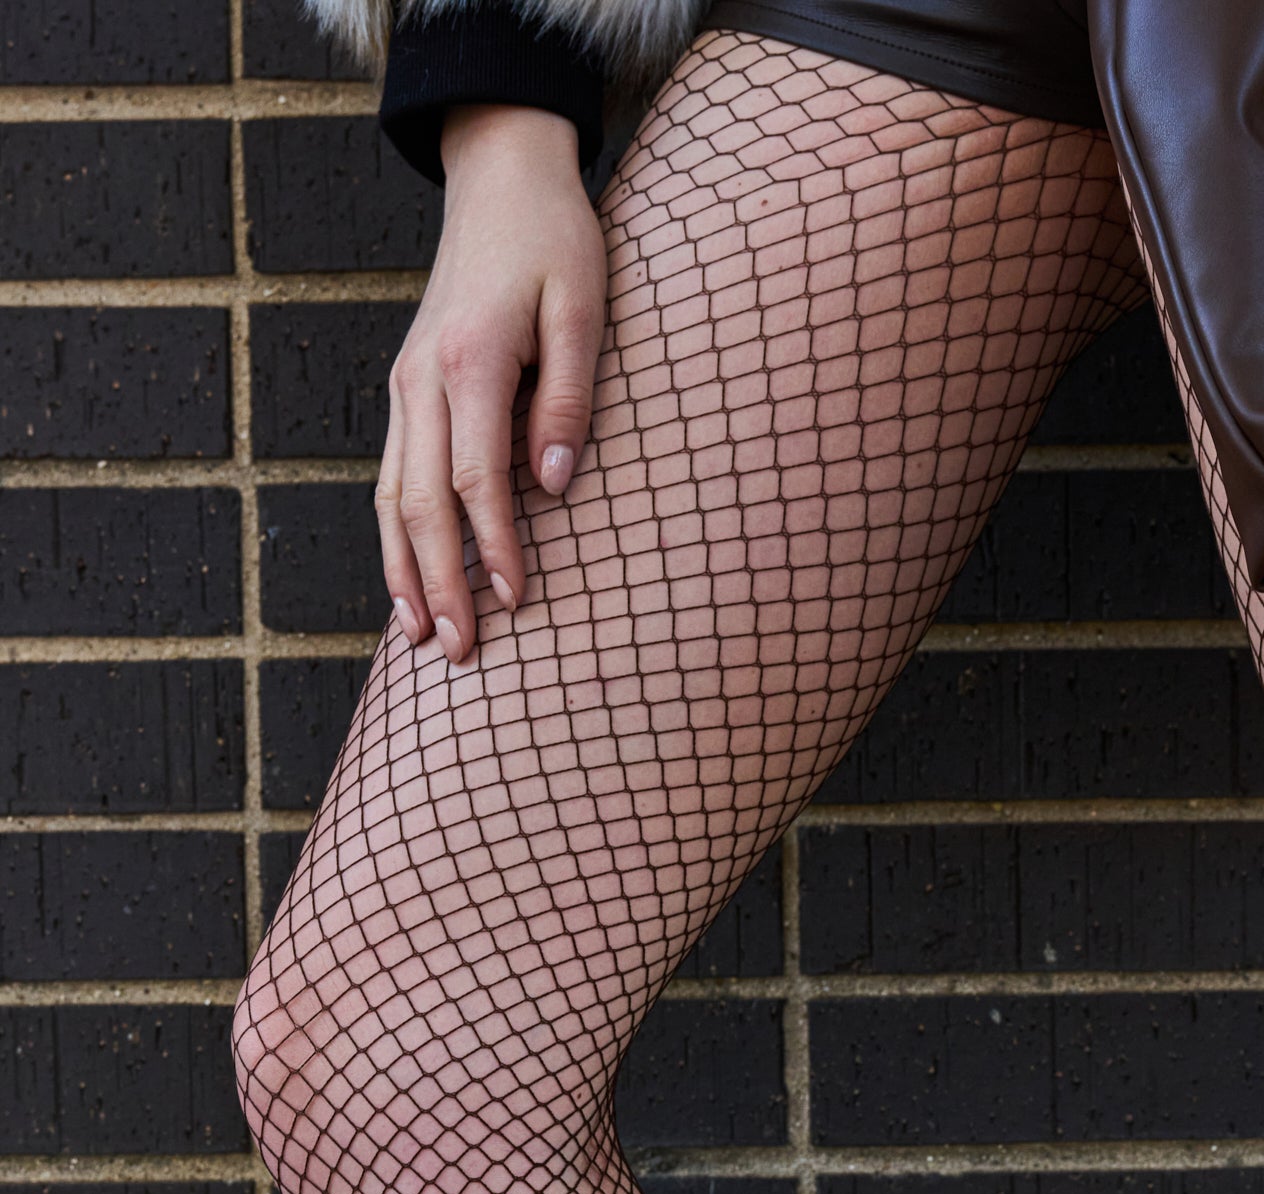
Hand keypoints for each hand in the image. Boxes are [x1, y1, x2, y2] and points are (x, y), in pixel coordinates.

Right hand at [377, 104, 606, 659]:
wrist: (500, 180)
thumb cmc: (554, 242)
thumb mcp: (582, 308)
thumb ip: (569, 396)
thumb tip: (556, 484)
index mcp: (467, 362)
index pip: (475, 480)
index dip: (495, 547)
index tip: (518, 600)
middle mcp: (422, 379)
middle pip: (421, 503)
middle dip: (440, 583)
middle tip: (461, 652)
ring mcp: (405, 386)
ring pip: (391, 496)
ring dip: (404, 572)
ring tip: (420, 637)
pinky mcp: (406, 391)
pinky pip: (390, 476)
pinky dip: (394, 536)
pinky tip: (407, 582)